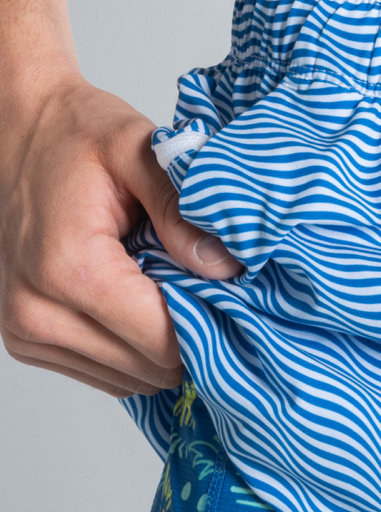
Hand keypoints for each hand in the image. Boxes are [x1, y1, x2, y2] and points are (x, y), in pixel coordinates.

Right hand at [0, 68, 239, 397]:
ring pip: (129, 380)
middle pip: (149, 368)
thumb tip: (228, 268)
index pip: (162, 342)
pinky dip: (129, 348)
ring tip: (155, 287)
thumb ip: (182, 211)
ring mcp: (25, 330)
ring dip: (155, 344)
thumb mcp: (139, 151)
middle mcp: (37, 309)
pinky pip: (103, 374)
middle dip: (184, 334)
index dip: (206, 323)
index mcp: (69, 268)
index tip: (222, 292)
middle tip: (193, 284)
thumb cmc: (73, 135)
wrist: (14, 130)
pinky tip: (131, 302)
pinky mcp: (25, 340)